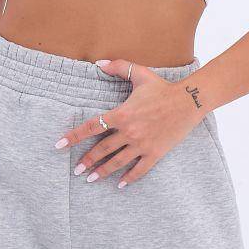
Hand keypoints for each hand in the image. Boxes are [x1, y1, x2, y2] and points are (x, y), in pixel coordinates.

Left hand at [55, 56, 204, 186]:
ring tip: (91, 179)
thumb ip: (117, 66)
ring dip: (102, 172)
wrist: (189, 101)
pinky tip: (121, 184)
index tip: (59, 145)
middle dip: (87, 161)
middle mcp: (130, 131)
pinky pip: (140, 169)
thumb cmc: (163, 87)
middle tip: (76, 170)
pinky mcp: (155, 152)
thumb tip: (97, 63)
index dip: (74, 136)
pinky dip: (130, 178)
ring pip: (118, 162)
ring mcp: (142, 144)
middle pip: (102, 149)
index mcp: (122, 114)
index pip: (92, 127)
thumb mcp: (139, 73)